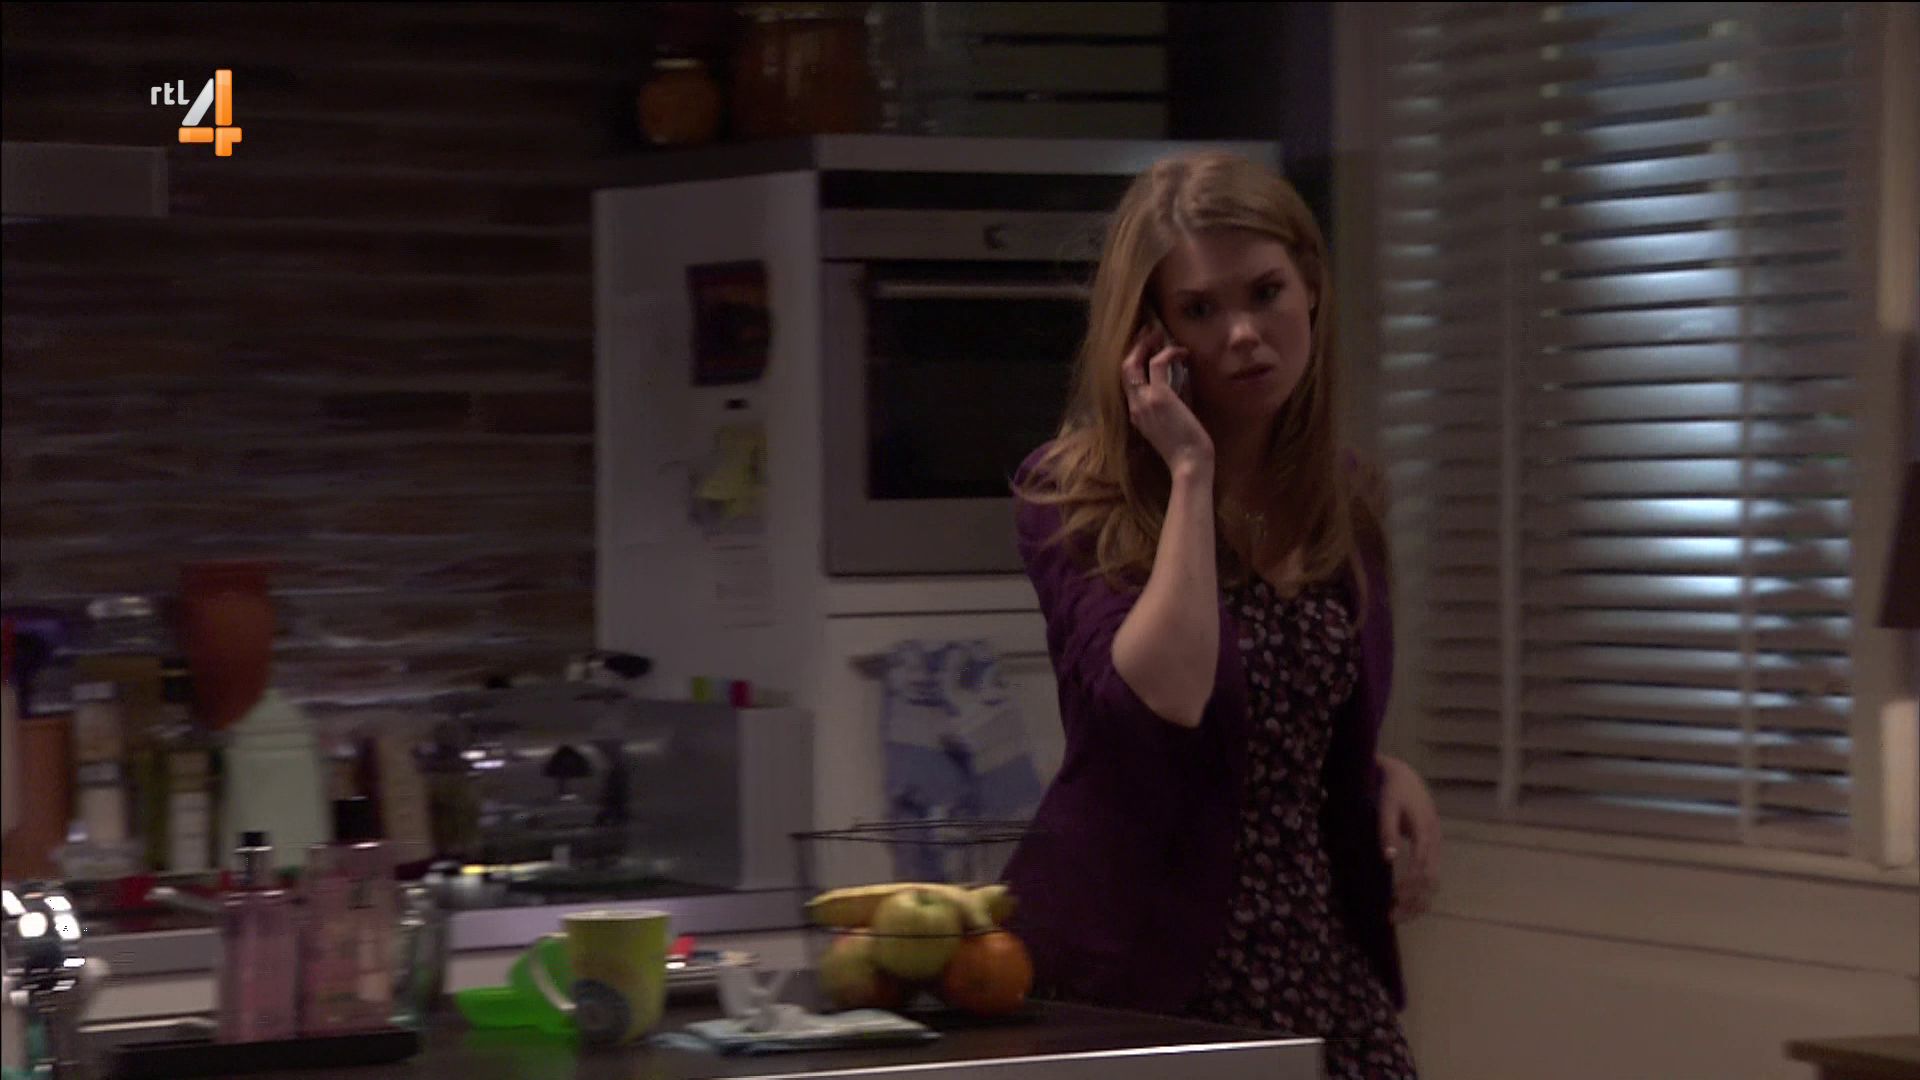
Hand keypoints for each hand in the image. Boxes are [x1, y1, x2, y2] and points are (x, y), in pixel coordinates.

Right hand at [1121, 324, 1211, 472]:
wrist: (1189, 464)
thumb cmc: (1187, 447)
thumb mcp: (1175, 418)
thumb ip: (1175, 397)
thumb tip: (1182, 374)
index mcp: (1136, 414)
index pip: (1128, 381)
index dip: (1134, 360)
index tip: (1146, 346)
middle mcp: (1135, 406)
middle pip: (1125, 368)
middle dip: (1135, 346)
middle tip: (1148, 331)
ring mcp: (1144, 401)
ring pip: (1134, 363)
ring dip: (1147, 344)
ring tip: (1160, 334)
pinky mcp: (1160, 396)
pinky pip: (1158, 364)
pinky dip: (1169, 353)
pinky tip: (1182, 352)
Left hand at [1377, 754, 1440, 922]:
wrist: (1404, 776)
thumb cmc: (1392, 789)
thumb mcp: (1387, 805)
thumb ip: (1387, 830)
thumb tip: (1389, 858)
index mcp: (1425, 830)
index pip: (1422, 865)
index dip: (1409, 884)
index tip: (1392, 897)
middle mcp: (1434, 841)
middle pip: (1431, 879)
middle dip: (1413, 900)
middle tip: (1391, 915)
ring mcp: (1435, 846)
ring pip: (1433, 882)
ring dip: (1418, 902)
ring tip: (1396, 916)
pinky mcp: (1430, 849)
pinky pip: (1430, 876)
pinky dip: (1419, 894)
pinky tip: (1403, 904)